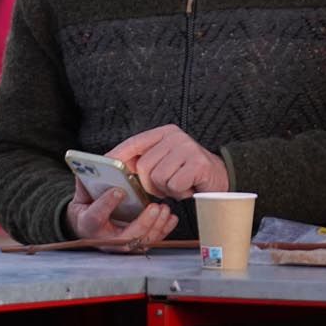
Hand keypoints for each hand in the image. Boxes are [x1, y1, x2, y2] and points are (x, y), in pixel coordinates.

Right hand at [66, 179, 177, 250]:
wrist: (87, 226)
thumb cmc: (87, 206)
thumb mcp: (82, 193)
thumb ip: (87, 180)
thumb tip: (95, 165)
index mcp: (88, 223)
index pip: (96, 217)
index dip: (107, 204)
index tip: (119, 190)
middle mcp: (105, 239)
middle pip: (125, 237)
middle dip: (142, 222)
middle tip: (154, 207)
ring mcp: (120, 245)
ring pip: (140, 242)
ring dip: (156, 226)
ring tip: (164, 209)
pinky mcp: (133, 246)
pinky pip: (150, 241)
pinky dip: (163, 230)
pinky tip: (170, 218)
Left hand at [109, 124, 228, 200]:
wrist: (220, 178)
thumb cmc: (188, 172)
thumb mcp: (165, 161)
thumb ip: (145, 161)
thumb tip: (118, 168)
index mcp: (164, 133)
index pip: (135, 142)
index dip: (118, 154)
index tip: (105, 164)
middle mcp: (175, 136)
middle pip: (144, 166)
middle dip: (151, 184)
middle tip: (166, 186)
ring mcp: (188, 148)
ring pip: (158, 178)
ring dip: (167, 189)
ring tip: (179, 184)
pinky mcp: (198, 163)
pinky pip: (174, 185)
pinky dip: (179, 193)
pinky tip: (188, 188)